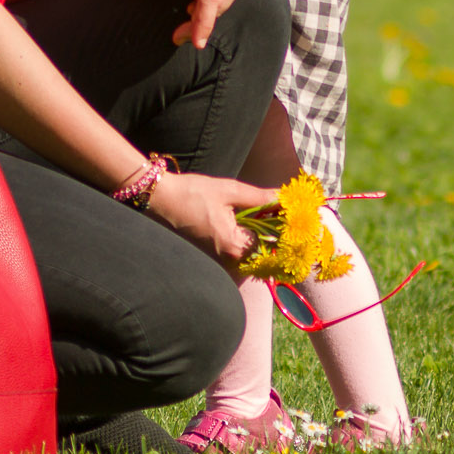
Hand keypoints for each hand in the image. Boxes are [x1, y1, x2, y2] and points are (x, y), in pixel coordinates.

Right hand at [146, 170, 279, 269]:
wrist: (160, 200)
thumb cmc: (192, 193)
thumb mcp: (229, 190)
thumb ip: (260, 197)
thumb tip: (284, 197)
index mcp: (234, 247)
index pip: (272, 242)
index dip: (284, 226)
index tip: (293, 212)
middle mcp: (227, 261)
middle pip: (263, 252)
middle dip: (274, 233)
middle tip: (280, 211)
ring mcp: (218, 262)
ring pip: (251, 254)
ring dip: (261, 237)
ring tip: (266, 214)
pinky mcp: (212, 258)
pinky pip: (237, 254)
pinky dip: (246, 240)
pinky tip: (248, 222)